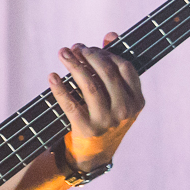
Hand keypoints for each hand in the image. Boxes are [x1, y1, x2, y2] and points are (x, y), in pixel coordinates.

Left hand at [48, 33, 144, 168]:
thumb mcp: (116, 96)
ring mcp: (107, 121)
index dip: (106, 53)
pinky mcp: (87, 130)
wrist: (94, 155)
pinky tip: (52, 76)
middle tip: (73, 48)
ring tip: (62, 53)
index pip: (125, 68)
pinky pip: (71, 104)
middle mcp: (125, 111)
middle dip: (88, 55)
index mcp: (137, 101)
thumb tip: (110, 35)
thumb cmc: (105, 117)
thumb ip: (114, 65)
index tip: (88, 48)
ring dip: (74, 65)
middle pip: (107, 73)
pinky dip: (60, 88)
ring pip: (90, 86)